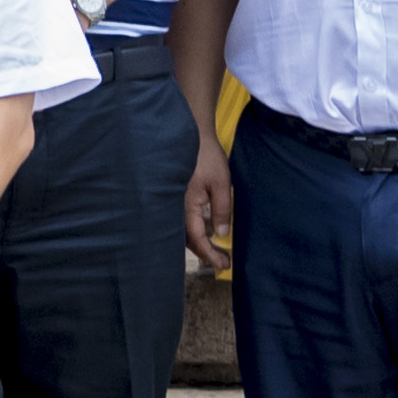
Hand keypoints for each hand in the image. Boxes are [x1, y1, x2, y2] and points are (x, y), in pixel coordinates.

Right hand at [182, 131, 235, 283]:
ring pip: (180, 231)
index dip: (210, 254)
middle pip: (185, 239)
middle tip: (222, 262)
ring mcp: (172, 201)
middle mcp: (174, 207)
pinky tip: (201, 231)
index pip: (197, 239)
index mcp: (185, 205)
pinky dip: (191, 231)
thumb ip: (221, 210)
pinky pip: (180, 220)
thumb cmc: (206, 157)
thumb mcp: (221, 183)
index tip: (225, 264)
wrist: (190, 134)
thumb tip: (221, 235)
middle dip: (203, 253)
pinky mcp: (174, 196)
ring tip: (213, 250)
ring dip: (197, 243)